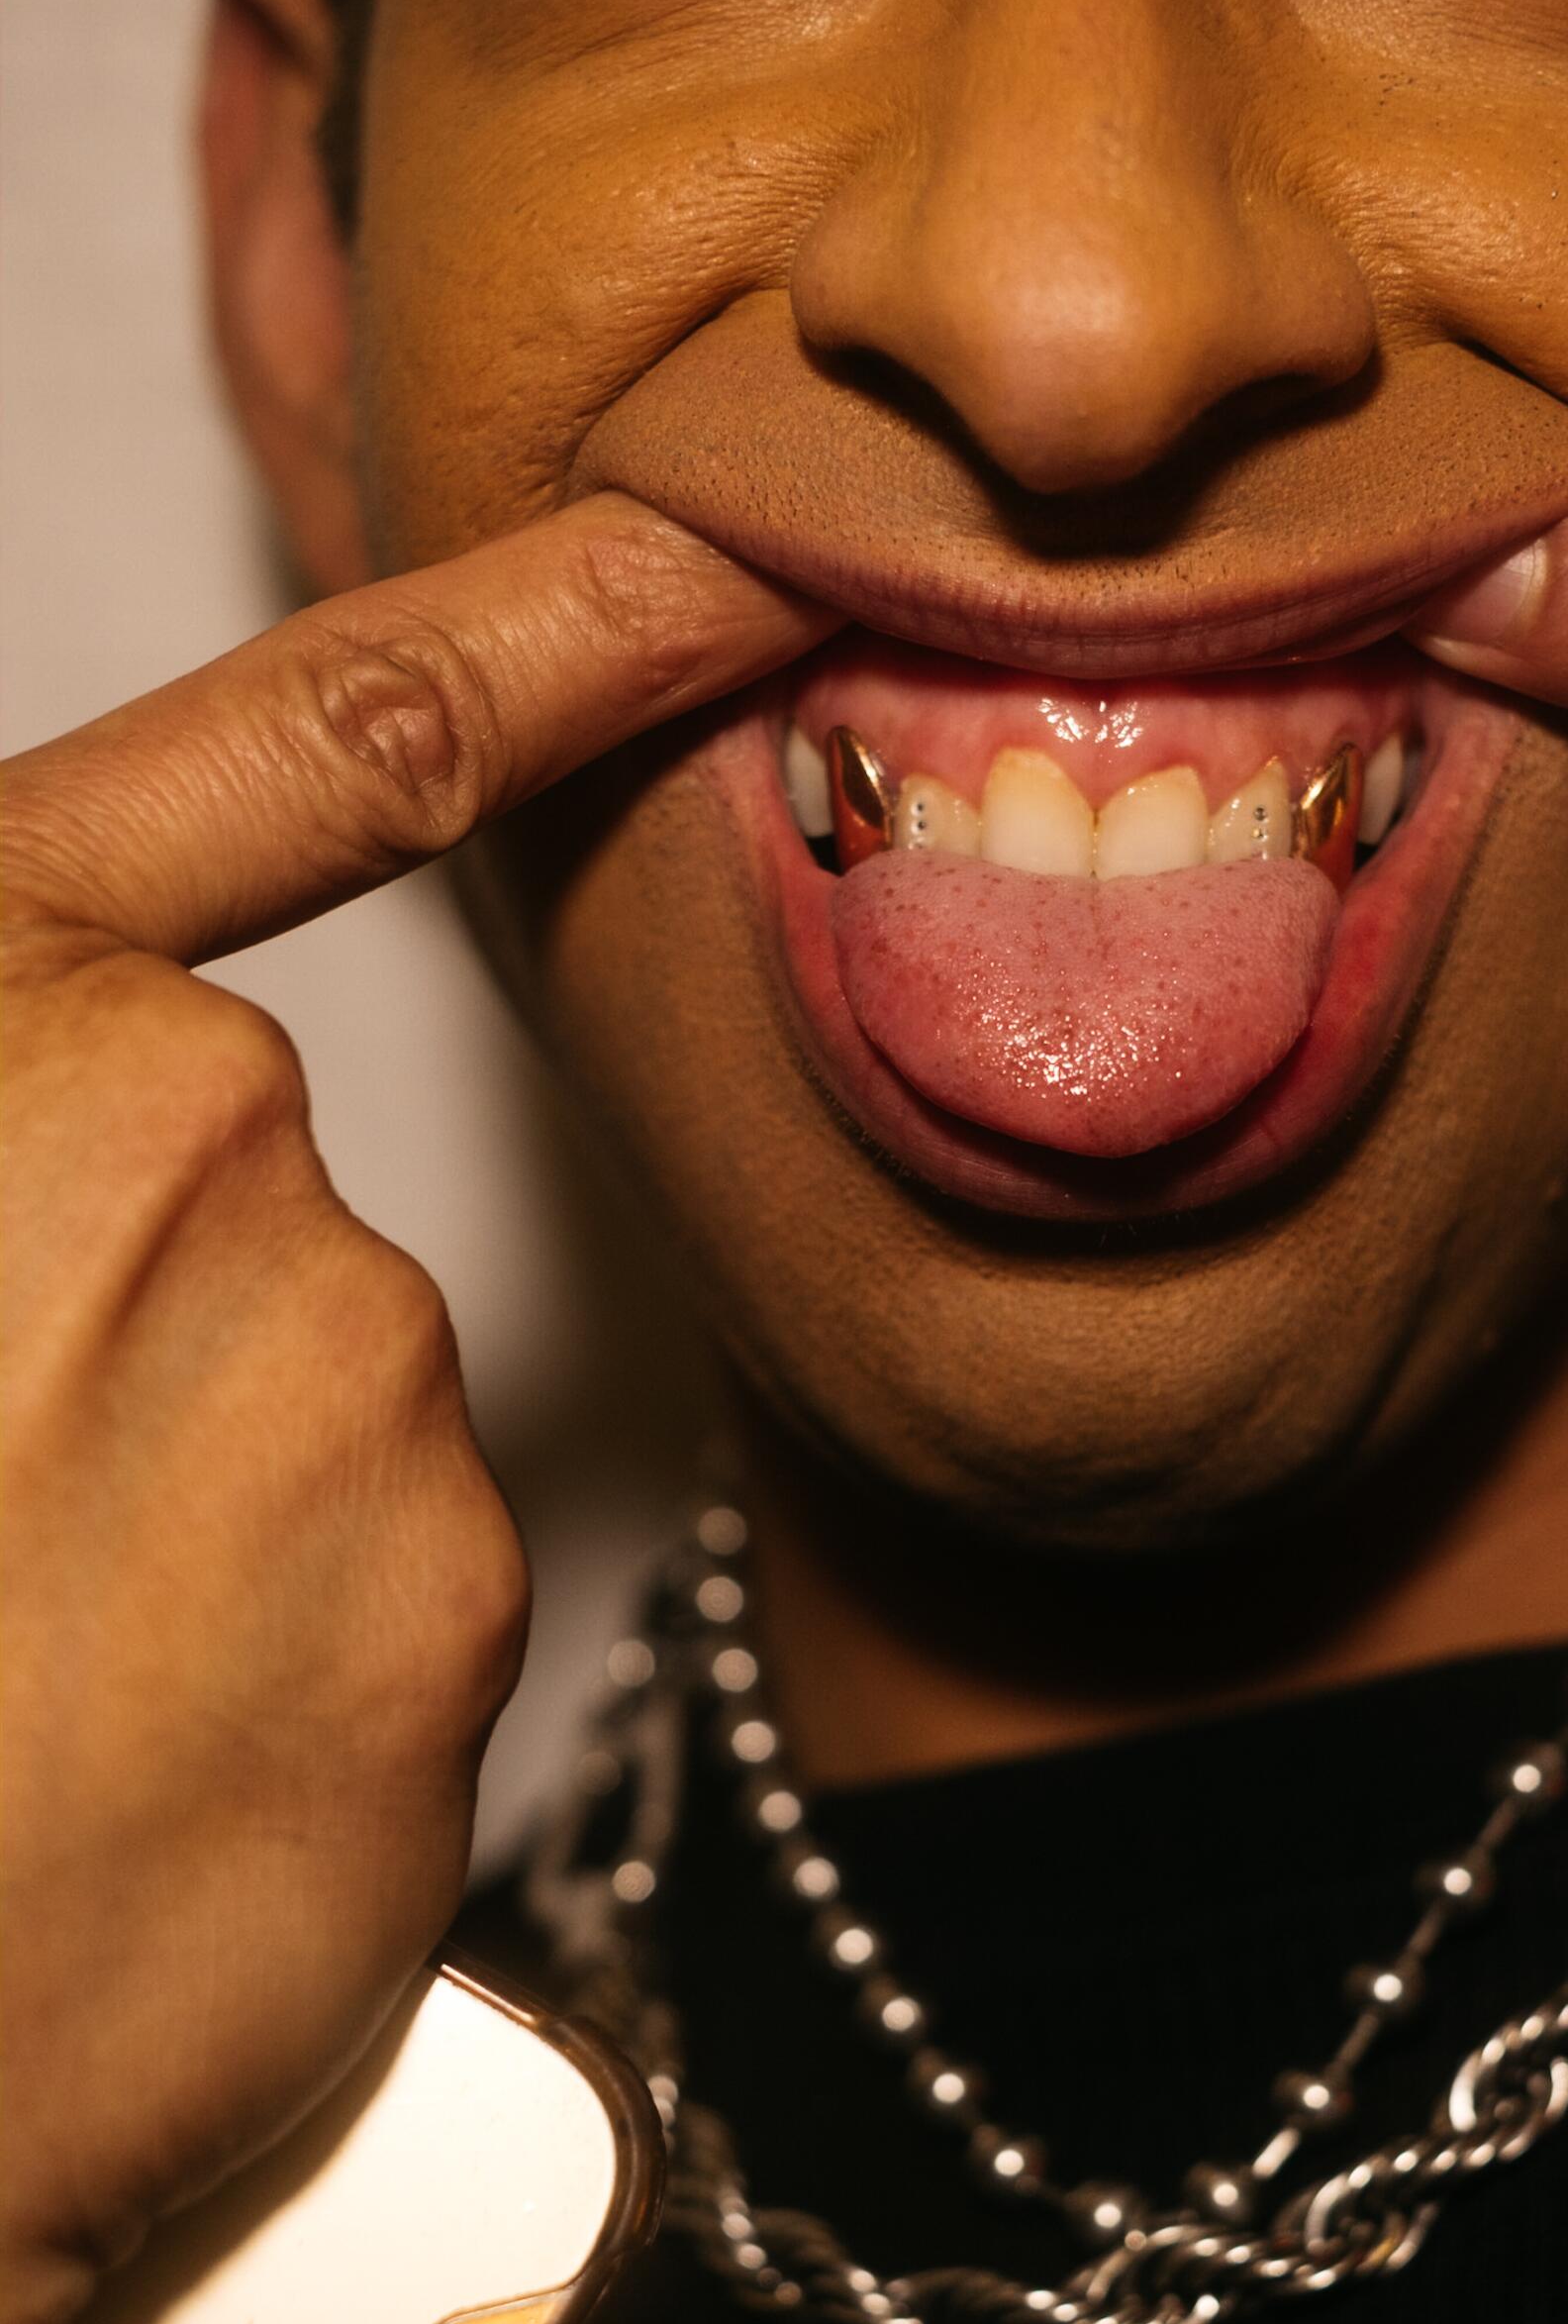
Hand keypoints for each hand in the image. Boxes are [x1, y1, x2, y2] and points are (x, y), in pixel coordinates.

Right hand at [0, 497, 828, 2323]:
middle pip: (255, 1183)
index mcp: (3, 1027)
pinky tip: (125, 1766)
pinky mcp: (456, 1605)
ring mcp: (353, 1381)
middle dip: (134, 1314)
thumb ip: (10, 1105)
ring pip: (325, 1397)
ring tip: (15, 1667)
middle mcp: (201, 1157)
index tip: (739, 557)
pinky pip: (394, 1578)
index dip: (563, 625)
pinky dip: (286, 1655)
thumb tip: (75, 1077)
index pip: (327, 743)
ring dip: (199, 1505)